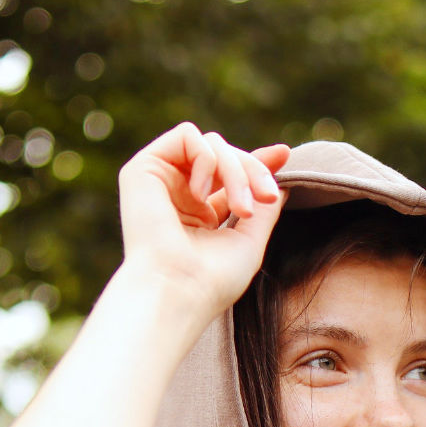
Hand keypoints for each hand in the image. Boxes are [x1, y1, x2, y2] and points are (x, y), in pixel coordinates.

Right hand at [117, 122, 291, 322]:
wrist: (176, 291)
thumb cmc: (212, 280)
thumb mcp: (249, 240)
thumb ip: (265, 209)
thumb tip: (282, 180)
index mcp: (199, 215)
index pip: (229, 175)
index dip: (256, 162)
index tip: (283, 154)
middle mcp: (177, 195)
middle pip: (226, 155)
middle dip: (254, 171)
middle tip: (267, 198)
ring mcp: (160, 181)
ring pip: (212, 144)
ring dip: (236, 171)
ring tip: (239, 208)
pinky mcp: (142, 169)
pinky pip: (187, 135)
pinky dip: (207, 158)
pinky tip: (202, 194)